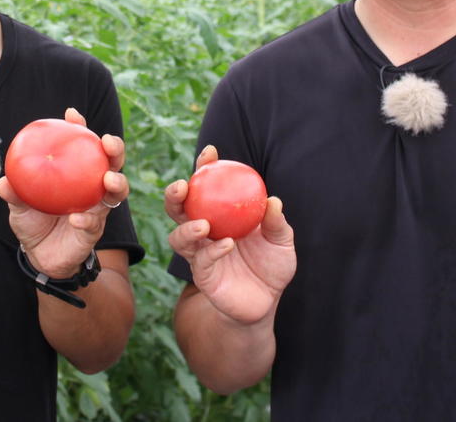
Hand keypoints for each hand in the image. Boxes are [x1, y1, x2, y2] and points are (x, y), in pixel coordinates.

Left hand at [0, 108, 128, 277]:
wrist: (39, 256)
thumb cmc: (32, 222)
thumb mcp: (19, 206)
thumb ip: (15, 193)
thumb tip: (4, 181)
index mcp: (76, 173)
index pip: (82, 145)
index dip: (80, 127)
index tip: (72, 115)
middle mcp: (92, 186)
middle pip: (111, 162)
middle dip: (115, 149)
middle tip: (108, 142)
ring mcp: (97, 208)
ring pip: (117, 191)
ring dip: (117, 182)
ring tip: (108, 179)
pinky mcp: (94, 230)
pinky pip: (94, 223)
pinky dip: (87, 219)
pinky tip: (76, 218)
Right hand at [165, 145, 295, 324]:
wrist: (266, 301)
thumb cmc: (272, 264)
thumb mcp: (281, 240)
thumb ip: (276, 222)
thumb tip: (273, 201)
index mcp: (219, 214)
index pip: (206, 187)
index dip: (204, 168)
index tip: (210, 153)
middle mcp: (204, 231)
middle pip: (178, 209)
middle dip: (174, 195)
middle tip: (183, 186)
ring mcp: (199, 254)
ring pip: (179, 237)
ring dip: (187, 228)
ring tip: (203, 224)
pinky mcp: (203, 276)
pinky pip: (201, 262)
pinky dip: (212, 251)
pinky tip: (226, 245)